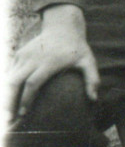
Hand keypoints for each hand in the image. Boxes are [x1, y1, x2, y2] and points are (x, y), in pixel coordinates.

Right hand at [9, 5, 97, 119]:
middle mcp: (32, 59)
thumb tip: (94, 99)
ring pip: (8, 77)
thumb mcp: (88, 61)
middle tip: (8, 119)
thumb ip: (92, 79)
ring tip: (5, 112)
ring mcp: (23, 55)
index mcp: (49, 62)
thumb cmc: (77, 48)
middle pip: (14, 82)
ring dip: (4, 95)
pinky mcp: (18, 53)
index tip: (24, 113)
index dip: (26, 99)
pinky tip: (6, 98)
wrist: (62, 27)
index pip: (33, 83)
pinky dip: (5, 85)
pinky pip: (8, 71)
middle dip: (9, 101)